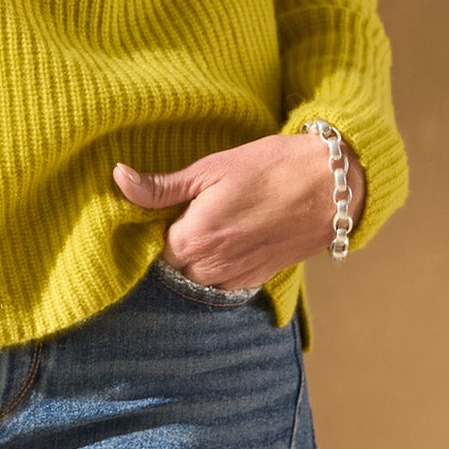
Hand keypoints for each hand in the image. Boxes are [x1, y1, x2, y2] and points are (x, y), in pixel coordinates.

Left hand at [112, 132, 365, 290]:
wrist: (330, 186)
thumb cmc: (269, 168)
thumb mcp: (211, 168)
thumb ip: (161, 186)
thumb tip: (118, 177)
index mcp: (193, 239)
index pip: (153, 244)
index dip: (162, 222)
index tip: (176, 203)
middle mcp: (212, 269)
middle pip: (176, 264)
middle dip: (182, 241)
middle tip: (201, 208)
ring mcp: (237, 279)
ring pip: (200, 276)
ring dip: (202, 255)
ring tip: (222, 219)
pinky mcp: (258, 280)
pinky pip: (226, 281)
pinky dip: (225, 263)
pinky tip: (240, 233)